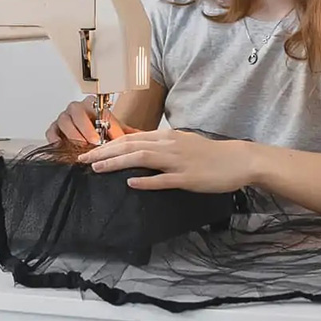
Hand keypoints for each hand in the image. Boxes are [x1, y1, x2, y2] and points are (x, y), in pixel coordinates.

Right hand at [45, 95, 134, 143]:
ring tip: (82, 146)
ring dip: (73, 134)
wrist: (89, 140)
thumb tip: (145, 136)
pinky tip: (62, 146)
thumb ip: (129, 133)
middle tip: (95, 141)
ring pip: (64, 121)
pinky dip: (55, 139)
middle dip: (86, 127)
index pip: (97, 110)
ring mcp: (63, 118)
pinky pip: (51, 132)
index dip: (104, 123)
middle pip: (76, 112)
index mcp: (92, 105)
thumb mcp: (116, 131)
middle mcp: (76, 109)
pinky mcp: (53, 130)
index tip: (111, 136)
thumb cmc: (102, 132)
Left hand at [77, 129, 253, 191]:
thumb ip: (162, 146)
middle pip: (130, 145)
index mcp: (167, 137)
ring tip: (97, 168)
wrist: (238, 159)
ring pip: (141, 158)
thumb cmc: (210, 154)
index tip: (90, 151)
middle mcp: (169, 145)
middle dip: (104, 152)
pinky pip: (163, 179)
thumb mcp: (183, 143)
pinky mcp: (187, 177)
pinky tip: (130, 184)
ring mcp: (178, 161)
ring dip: (117, 163)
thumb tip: (141, 150)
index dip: (108, 144)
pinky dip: (145, 181)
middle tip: (82, 159)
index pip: (131, 138)